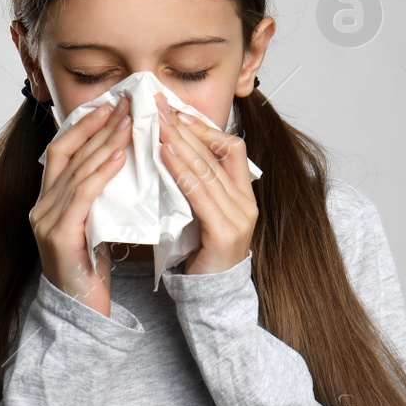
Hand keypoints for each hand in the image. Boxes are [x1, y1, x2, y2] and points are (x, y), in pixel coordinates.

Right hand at [31, 95, 132, 314]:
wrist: (82, 315)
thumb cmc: (93, 272)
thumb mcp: (96, 225)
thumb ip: (100, 196)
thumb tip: (124, 161)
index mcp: (48, 201)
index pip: (62, 150)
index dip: (84, 124)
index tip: (110, 103)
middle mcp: (41, 207)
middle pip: (67, 153)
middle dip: (98, 125)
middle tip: (125, 104)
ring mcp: (45, 221)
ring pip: (76, 170)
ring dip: (105, 143)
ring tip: (129, 123)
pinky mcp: (57, 237)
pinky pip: (81, 196)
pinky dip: (101, 173)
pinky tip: (120, 157)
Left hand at [155, 92, 256, 274]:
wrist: (212, 298)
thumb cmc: (202, 255)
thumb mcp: (203, 215)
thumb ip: (196, 188)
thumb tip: (171, 152)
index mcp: (244, 195)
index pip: (232, 148)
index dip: (205, 128)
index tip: (178, 113)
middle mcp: (246, 203)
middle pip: (217, 153)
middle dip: (186, 128)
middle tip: (161, 108)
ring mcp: (239, 218)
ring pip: (208, 170)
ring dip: (181, 144)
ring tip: (159, 126)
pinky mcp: (225, 233)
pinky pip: (201, 195)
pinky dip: (182, 172)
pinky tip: (166, 157)